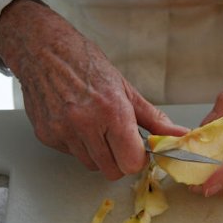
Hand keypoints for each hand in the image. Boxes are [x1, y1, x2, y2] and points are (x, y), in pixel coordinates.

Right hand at [0, 0, 187, 179]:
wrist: (43, 51)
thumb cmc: (87, 65)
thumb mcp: (127, 90)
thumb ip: (155, 119)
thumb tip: (179, 134)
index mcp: (111, 112)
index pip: (131, 162)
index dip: (138, 160)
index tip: (139, 151)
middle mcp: (85, 125)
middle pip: (112, 171)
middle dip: (120, 160)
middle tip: (120, 140)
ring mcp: (63, 132)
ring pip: (92, 165)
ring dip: (100, 154)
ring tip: (97, 128)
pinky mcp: (47, 136)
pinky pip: (72, 155)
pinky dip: (79, 146)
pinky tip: (78, 125)